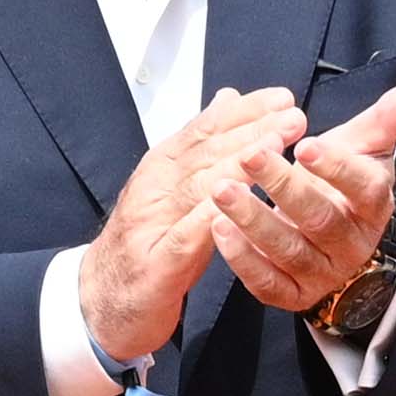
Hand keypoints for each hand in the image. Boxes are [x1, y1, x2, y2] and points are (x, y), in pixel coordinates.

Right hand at [80, 88, 305, 359]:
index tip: (284, 98)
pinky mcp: (159, 261)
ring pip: (199, 186)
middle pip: (207, 152)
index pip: (207, 129)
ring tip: (273, 150)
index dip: (246, 112)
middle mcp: (157, 186)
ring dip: (237, 165)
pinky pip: (187, 235)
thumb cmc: (150, 240)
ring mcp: (154, 222)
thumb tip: (229, 97)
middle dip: (252, 131)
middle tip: (292, 118)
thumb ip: (204, 143)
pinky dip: (211, 216)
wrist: (103, 297)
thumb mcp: (177, 185)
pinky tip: (237, 204)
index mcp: (164, 165)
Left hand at [211, 82, 395, 320]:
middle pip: (320, 218)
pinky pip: (268, 283)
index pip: (363, 187)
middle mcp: (350, 244)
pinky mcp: (292, 294)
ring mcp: (321, 272)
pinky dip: (242, 259)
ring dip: (252, 220)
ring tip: (221, 189)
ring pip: (288, 250)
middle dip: (283, 187)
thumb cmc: (342, 186)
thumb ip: (385, 120)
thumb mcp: (363, 149)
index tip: (306, 144)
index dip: (336, 167)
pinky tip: (219, 228)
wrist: (337, 242)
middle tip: (249, 155)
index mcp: (372, 204)